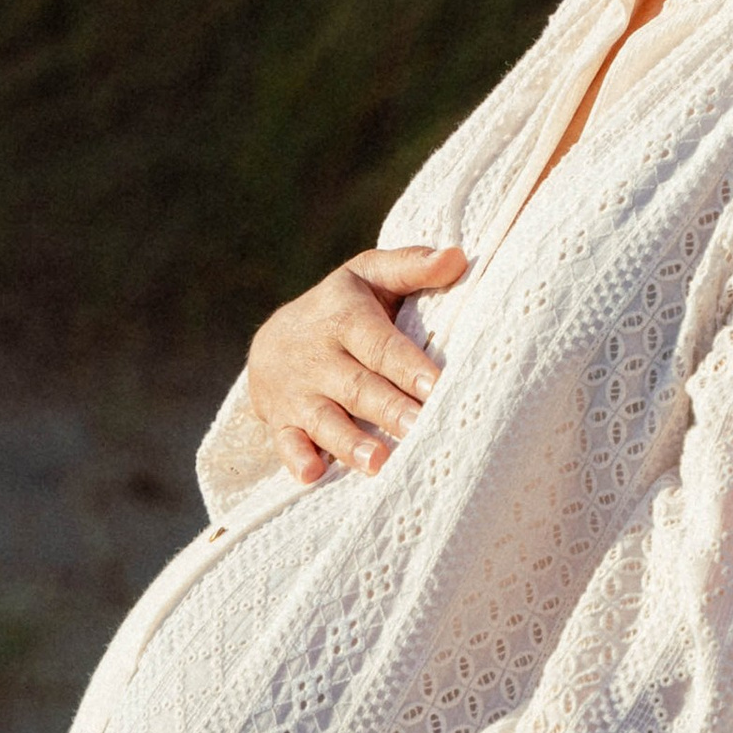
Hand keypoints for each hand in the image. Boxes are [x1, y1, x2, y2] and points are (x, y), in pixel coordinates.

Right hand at [249, 243, 467, 482]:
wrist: (275, 338)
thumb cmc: (343, 305)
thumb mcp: (370, 275)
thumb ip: (412, 266)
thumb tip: (458, 257)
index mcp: (344, 316)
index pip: (380, 344)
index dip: (408, 366)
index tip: (437, 386)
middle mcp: (318, 355)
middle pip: (357, 386)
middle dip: (389, 409)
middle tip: (420, 428)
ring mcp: (297, 391)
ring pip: (324, 419)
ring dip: (349, 442)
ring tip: (378, 463)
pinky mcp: (280, 419)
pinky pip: (284, 442)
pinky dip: (295, 458)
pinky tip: (311, 475)